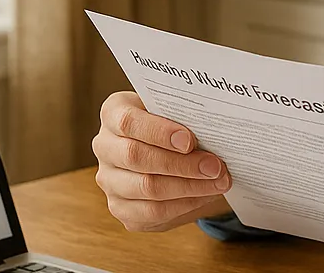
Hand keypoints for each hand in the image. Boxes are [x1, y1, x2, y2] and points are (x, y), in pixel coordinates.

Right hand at [92, 91, 232, 231]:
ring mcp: (109, 180)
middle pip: (136, 157)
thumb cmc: (173, 124)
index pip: (128, 122)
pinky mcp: (121, 208)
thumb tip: (212, 128)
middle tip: (215, 166)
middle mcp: (104, 147)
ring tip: (218, 181)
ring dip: (189, 186)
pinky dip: (185, 204)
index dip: (159, 132)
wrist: (166, 149)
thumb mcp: (175, 111)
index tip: (189, 141)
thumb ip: (184, 115)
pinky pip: (152, 212)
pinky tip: (206, 195)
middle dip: (181, 163)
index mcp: (113, 114)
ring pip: (146, 188)